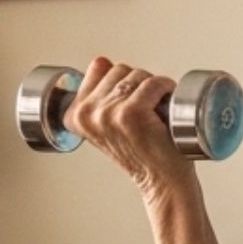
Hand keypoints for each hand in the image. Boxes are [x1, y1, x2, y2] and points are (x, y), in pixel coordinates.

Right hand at [63, 56, 193, 196]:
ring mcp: (109, 113)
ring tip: (155, 112)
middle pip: (119, 69)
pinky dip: (166, 89)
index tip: (128, 104)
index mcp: (75, 115)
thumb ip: (97, 94)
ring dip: (153, 88)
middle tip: (146, 110)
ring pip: (138, 74)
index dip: (121, 82)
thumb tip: (101, 61)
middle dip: (138, 84)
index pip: (99, 67)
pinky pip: (154, 83)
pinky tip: (166, 108)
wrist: (161, 181)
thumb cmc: (142, 153)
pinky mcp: (132, 113)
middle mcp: (87, 114)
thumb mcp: (107, 124)